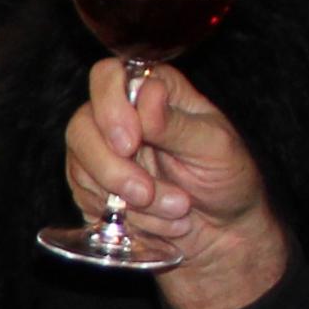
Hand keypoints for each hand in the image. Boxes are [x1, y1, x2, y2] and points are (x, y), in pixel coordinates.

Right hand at [65, 58, 289, 308]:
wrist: (223, 231)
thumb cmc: (227, 179)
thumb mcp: (215, 147)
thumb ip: (177, 123)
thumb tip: (147, 94)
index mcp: (153, 90)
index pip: (108, 76)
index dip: (111, 107)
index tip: (130, 144)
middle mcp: (120, 116)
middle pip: (82, 126)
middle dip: (113, 168)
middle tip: (145, 193)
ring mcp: (102, 152)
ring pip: (81, 167)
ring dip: (128, 200)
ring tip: (175, 210)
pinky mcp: (94, 188)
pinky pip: (87, 199)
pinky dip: (126, 217)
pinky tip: (160, 221)